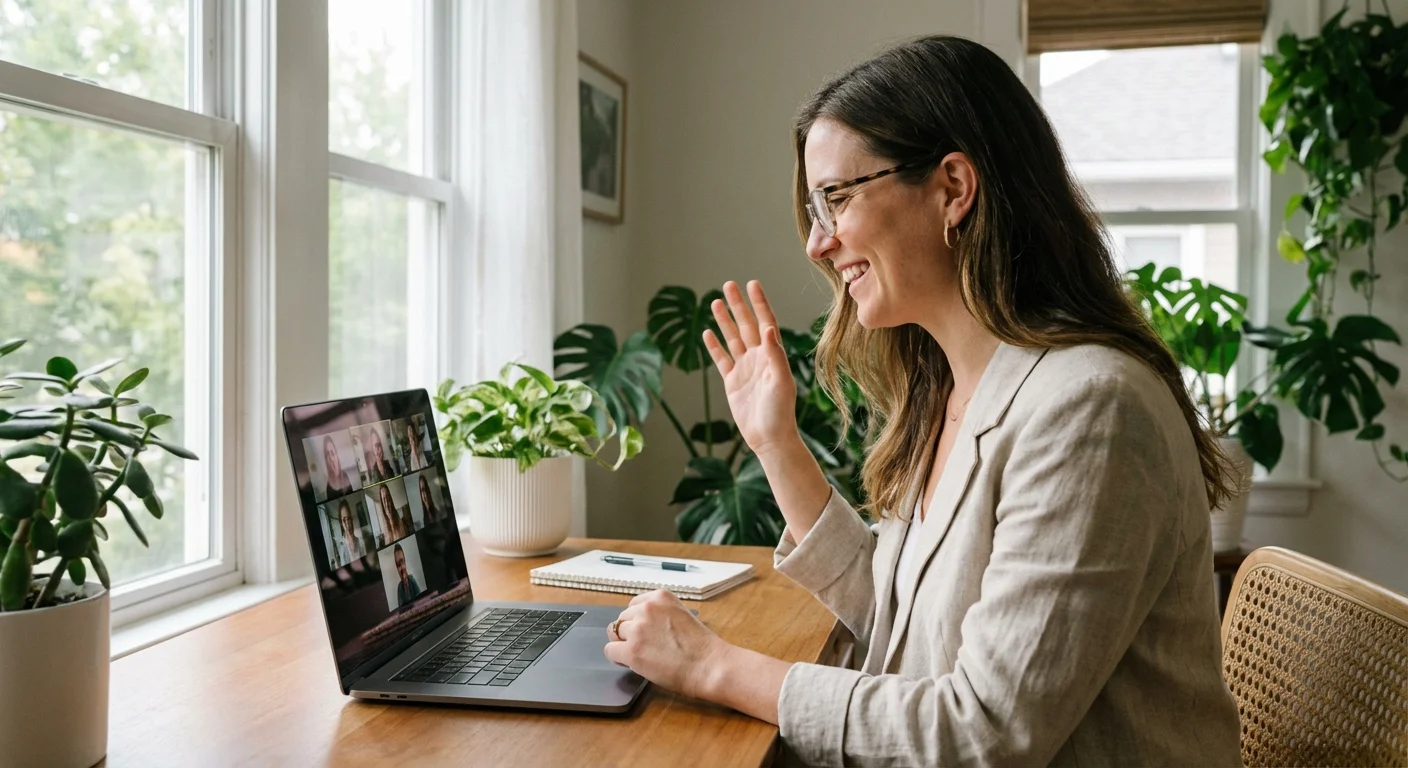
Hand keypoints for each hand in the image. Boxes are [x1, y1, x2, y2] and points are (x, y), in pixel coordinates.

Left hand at [602, 589, 730, 700]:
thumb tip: (641, 626)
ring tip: (643, 656)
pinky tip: (633, 663)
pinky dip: (618, 658)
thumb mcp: (681, 615)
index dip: (638, 622)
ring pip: (615, 634)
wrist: (709, 666)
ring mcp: (638, 629)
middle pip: (622, 619)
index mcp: (660, 597)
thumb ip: (660, 615)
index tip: (647, 633)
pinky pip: (610, 650)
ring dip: (625, 645)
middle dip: (630, 633)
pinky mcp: (631, 650)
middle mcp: (647, 608)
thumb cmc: (702, 647)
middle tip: (647, 648)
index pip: (633, 606)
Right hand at [703, 281, 798, 457]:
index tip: (752, 284)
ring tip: (716, 302)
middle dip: (738, 305)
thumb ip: (775, 354)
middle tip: (728, 284)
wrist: (769, 437)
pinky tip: (707, 332)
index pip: (765, 322)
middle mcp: (759, 358)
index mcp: (773, 355)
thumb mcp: (781, 381)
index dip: (759, 303)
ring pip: (732, 339)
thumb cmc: (780, 411)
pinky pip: (722, 359)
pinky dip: (714, 346)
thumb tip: (768, 329)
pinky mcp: (732, 382)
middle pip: (747, 325)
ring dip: (725, 321)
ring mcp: (745, 369)